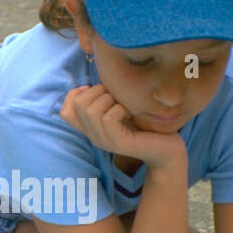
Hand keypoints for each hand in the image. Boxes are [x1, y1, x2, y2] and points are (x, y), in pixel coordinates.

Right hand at [59, 84, 185, 170]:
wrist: (167, 149)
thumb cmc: (147, 124)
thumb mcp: (122, 106)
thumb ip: (105, 97)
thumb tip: (88, 84)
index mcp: (92, 128)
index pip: (65, 112)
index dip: (76, 95)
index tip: (98, 90)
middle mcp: (94, 136)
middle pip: (78, 105)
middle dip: (98, 91)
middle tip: (116, 97)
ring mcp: (104, 141)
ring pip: (91, 110)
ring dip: (109, 99)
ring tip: (124, 105)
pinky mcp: (118, 143)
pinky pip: (108, 118)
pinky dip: (120, 108)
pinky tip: (130, 112)